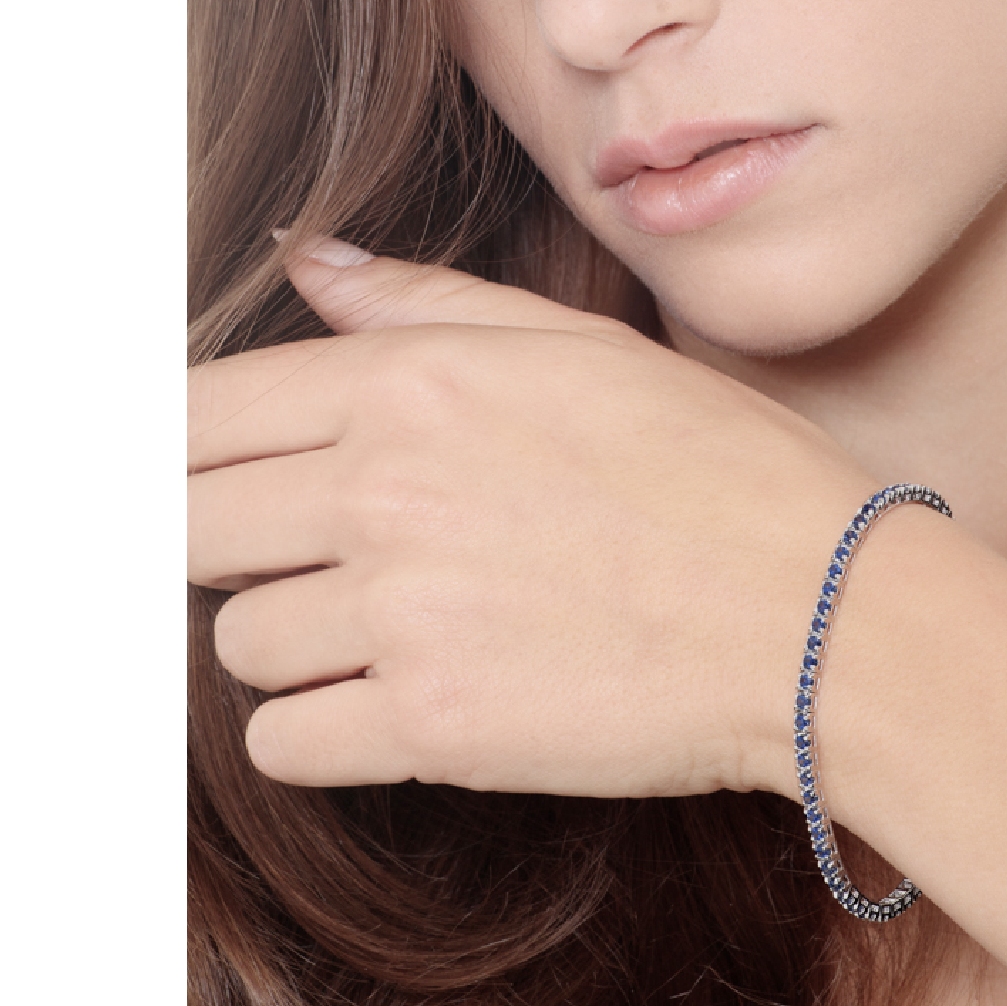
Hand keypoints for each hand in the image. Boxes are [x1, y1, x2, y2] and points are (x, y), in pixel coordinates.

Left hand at [188, 239, 877, 801]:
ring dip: (288, 640)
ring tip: (386, 627)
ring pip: (234, 641)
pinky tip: (394, 699)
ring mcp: (404, 614)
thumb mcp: (579, 346)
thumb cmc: (719, 467)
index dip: (185, 450)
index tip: (213, 480)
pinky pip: (282, 742)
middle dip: (227, 543)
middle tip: (308, 555)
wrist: (822, 610)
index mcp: (415, 383)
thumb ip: (423, 303)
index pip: (199, 413)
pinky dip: (317, 729)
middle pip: (186, 527)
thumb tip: (307, 262)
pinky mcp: (434, 729)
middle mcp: (387, 490)